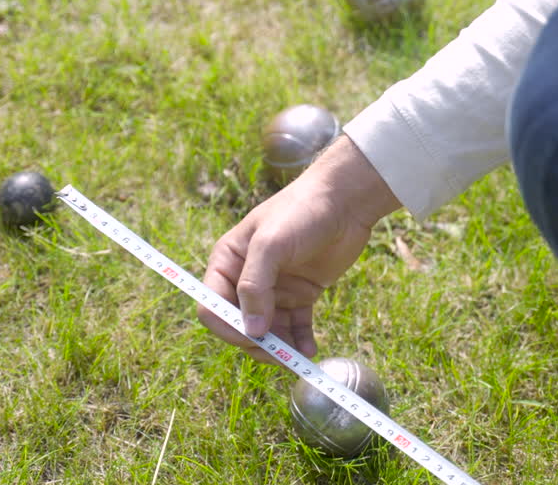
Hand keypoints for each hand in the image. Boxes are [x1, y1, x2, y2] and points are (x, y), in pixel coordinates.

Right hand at [198, 135, 399, 363]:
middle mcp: (247, 278)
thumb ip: (255, 287)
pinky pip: (294, 327)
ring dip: (280, 348)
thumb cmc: (301, 212)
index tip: (252, 338)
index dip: (227, 327)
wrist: (345, 201)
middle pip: (240, 324)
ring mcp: (275, 288)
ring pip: (268, 331)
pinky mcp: (300, 294)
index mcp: (228, 262)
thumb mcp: (271, 245)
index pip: (212, 306)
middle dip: (256, 342)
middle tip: (280, 355)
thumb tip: (251, 331)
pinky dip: (299, 341)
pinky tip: (309, 349)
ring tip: (299, 357)